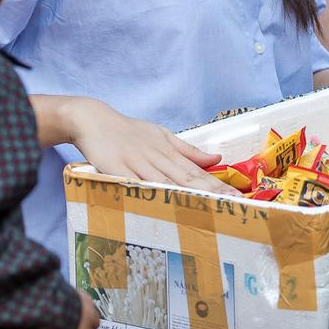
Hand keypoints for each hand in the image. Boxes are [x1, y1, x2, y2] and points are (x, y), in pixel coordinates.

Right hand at [64, 97, 225, 191]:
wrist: (92, 120)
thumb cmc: (128, 131)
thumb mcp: (160, 135)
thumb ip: (187, 150)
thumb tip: (216, 158)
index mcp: (168, 150)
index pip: (197, 171)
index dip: (217, 185)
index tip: (236, 198)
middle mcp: (156, 157)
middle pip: (186, 178)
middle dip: (209, 193)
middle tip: (231, 206)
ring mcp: (136, 163)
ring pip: (164, 182)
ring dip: (185, 196)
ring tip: (205, 209)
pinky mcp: (116, 169)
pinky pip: (134, 185)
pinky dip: (148, 194)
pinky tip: (160, 206)